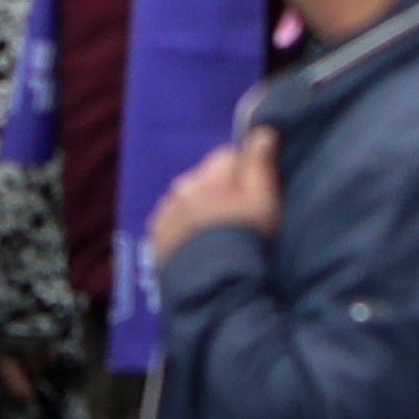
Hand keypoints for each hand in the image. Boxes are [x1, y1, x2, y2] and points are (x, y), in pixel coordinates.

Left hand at [144, 123, 281, 267]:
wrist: (213, 288)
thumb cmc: (245, 241)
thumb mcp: (262, 203)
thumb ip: (259, 165)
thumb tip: (261, 130)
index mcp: (207, 177)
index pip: (227, 156)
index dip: (244, 173)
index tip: (253, 195)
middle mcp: (180, 189)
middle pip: (204, 179)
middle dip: (218, 191)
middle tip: (235, 220)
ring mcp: (165, 214)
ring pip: (186, 201)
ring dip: (198, 210)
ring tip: (215, 237)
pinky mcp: (155, 239)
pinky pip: (172, 223)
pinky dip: (183, 230)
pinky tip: (197, 248)